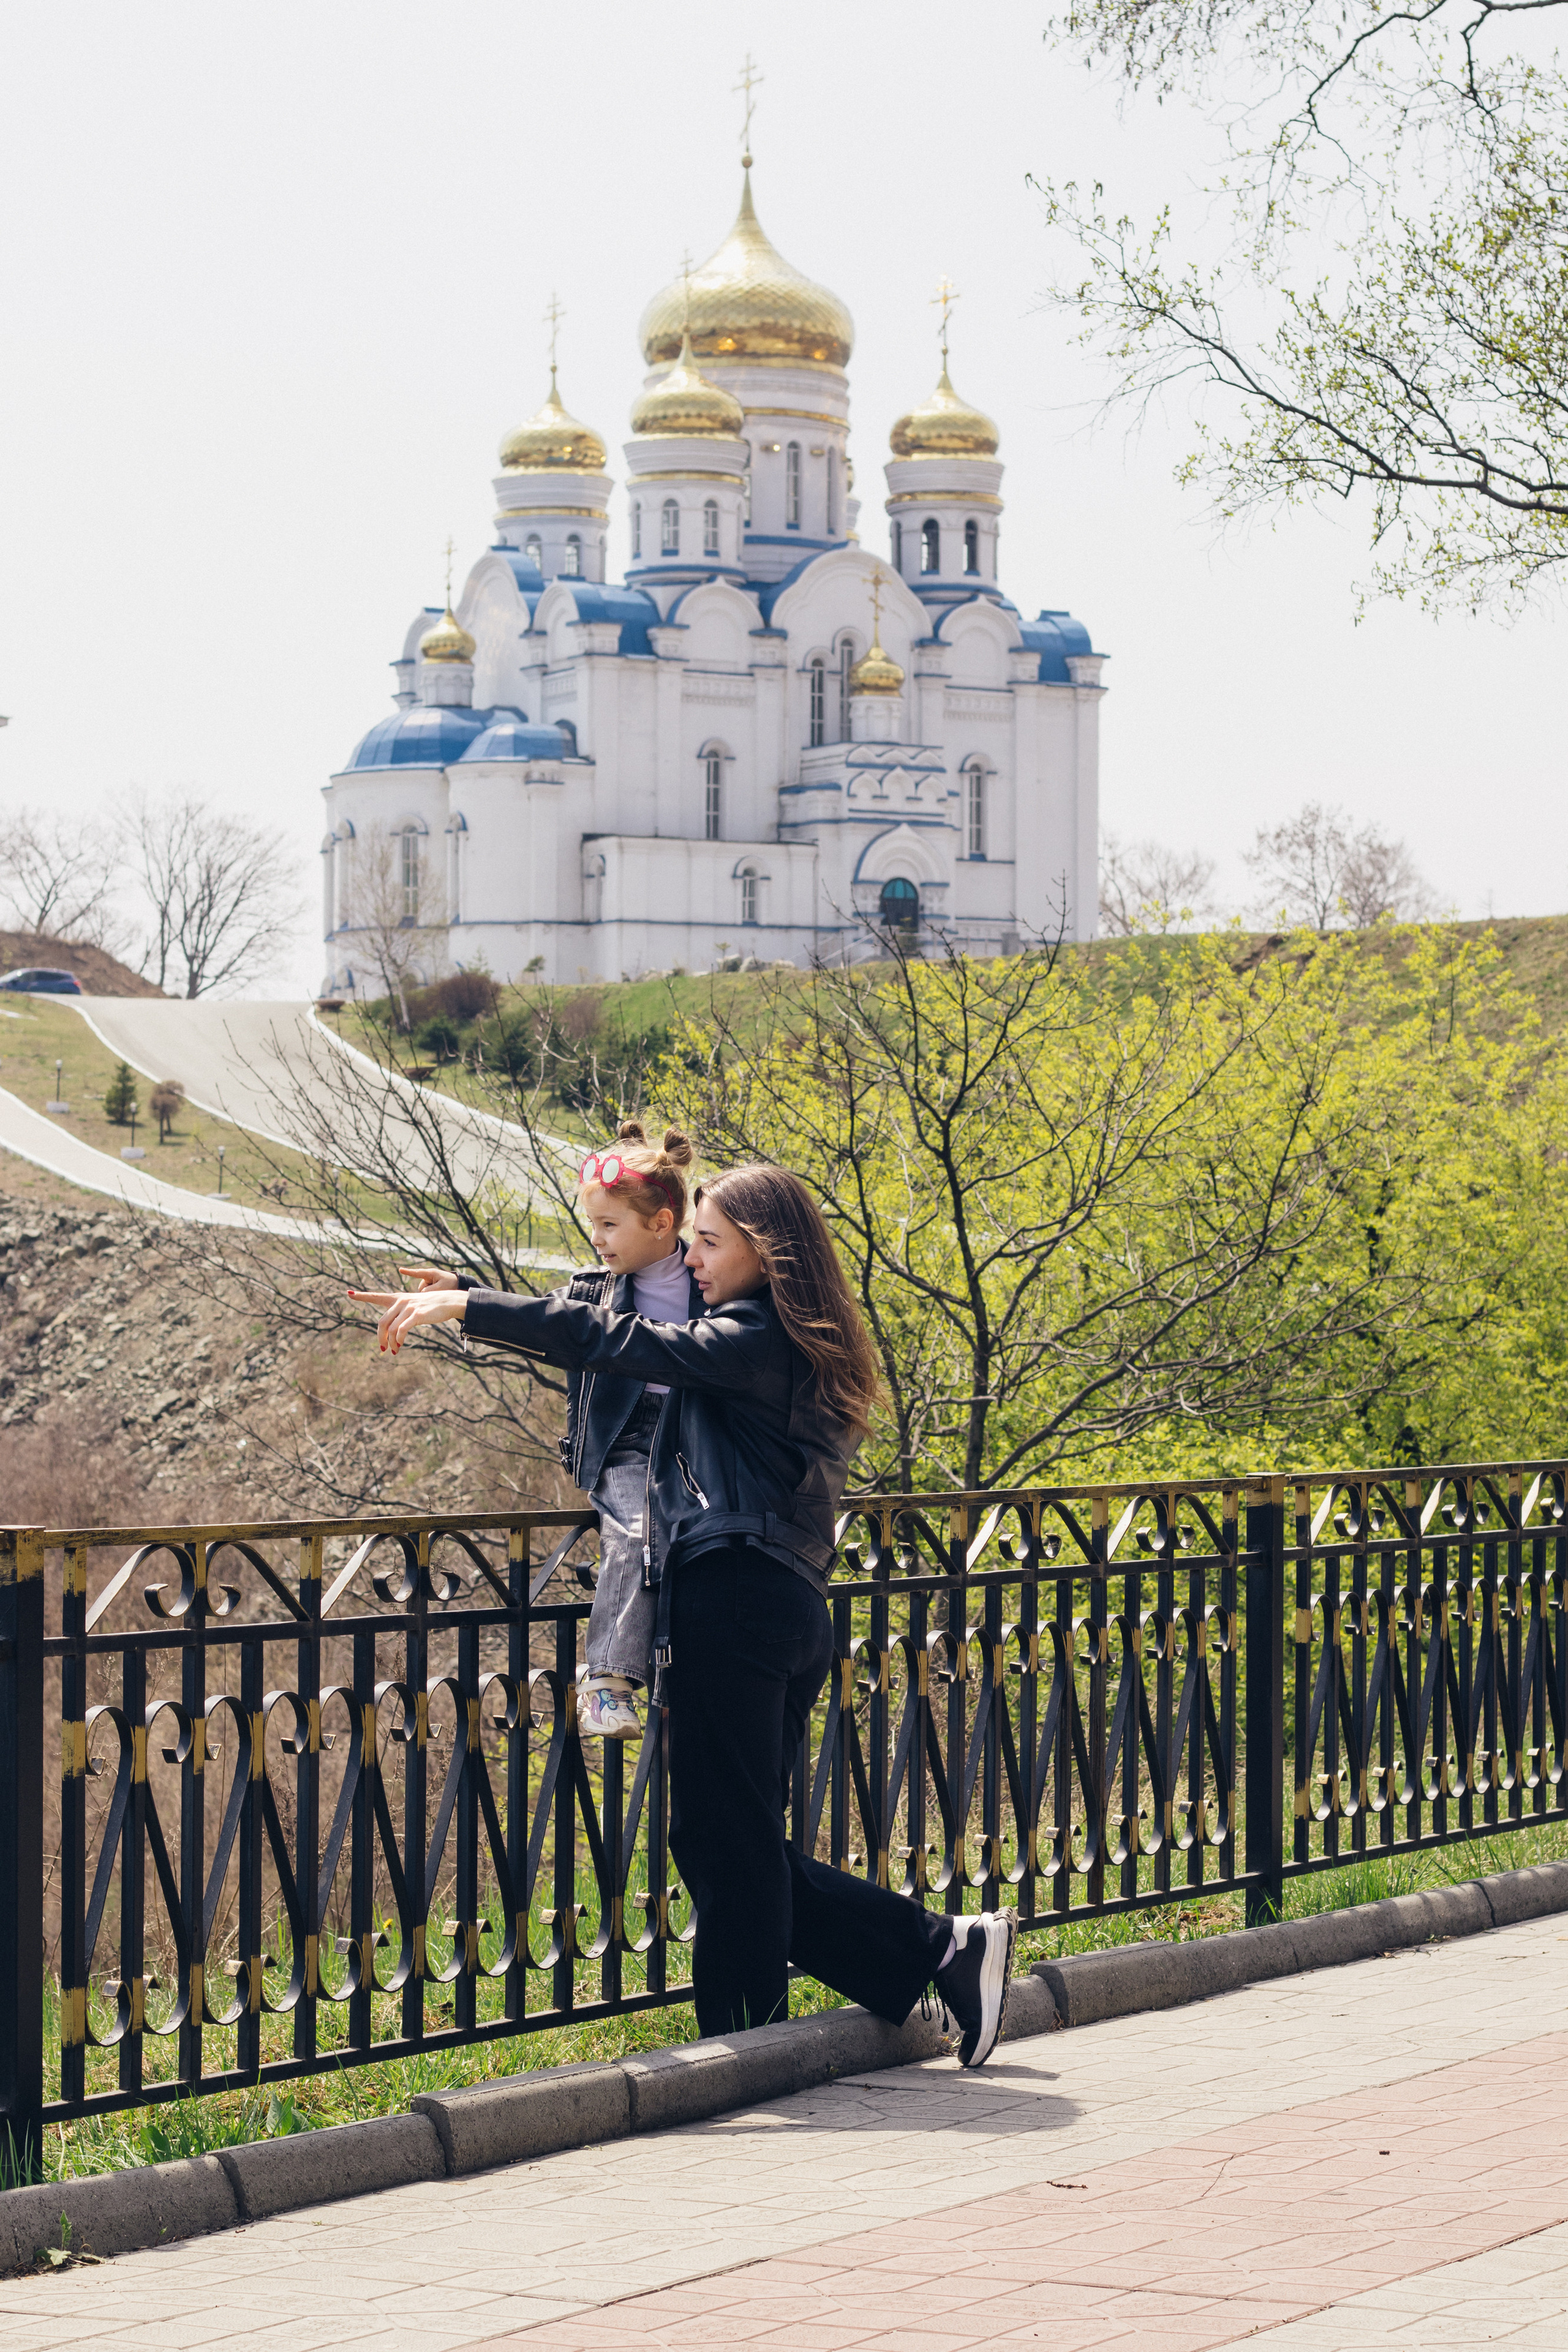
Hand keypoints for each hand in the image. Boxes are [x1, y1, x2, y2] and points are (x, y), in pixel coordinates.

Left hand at [348, 1287, 467, 1353]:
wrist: (449, 1301)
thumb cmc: (431, 1306)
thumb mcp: (414, 1306)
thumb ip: (401, 1314)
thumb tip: (393, 1332)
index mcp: (398, 1298)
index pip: (376, 1296)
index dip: (361, 1295)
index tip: (348, 1293)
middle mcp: (401, 1301)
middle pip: (381, 1322)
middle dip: (380, 1338)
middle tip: (383, 1349)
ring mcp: (408, 1307)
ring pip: (391, 1329)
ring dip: (391, 1343)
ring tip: (394, 1350)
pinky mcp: (416, 1315)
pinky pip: (401, 1331)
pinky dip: (399, 1340)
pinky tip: (401, 1345)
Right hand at [396, 1265, 459, 1289]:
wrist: (458, 1284)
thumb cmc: (450, 1284)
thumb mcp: (441, 1287)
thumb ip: (428, 1291)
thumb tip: (419, 1295)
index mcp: (430, 1273)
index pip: (417, 1273)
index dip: (408, 1272)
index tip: (400, 1269)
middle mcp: (427, 1277)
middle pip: (421, 1288)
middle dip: (427, 1292)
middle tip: (439, 1289)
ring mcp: (428, 1282)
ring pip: (423, 1292)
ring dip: (430, 1294)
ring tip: (441, 1291)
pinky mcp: (429, 1286)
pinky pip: (426, 1293)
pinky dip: (431, 1294)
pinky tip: (438, 1292)